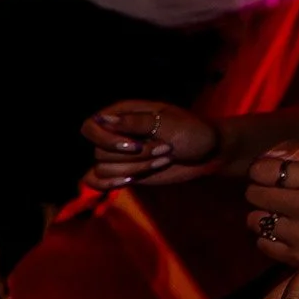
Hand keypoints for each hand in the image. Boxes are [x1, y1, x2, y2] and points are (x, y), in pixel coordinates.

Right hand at [81, 100, 223, 190]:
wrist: (208, 153)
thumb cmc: (192, 132)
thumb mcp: (168, 123)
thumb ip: (135, 122)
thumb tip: (102, 119)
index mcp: (122, 114)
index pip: (90, 127)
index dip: (106, 139)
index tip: (134, 145)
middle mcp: (115, 133)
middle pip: (99, 152)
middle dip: (133, 157)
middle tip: (164, 150)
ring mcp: (117, 154)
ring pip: (103, 169)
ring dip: (134, 170)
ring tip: (161, 162)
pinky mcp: (121, 172)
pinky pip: (95, 181)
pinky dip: (109, 184)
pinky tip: (130, 181)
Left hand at [244, 143, 298, 264]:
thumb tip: (272, 154)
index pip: (265, 170)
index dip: (262, 170)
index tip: (267, 172)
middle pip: (255, 194)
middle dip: (260, 191)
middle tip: (275, 193)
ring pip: (255, 220)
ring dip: (264, 216)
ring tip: (282, 214)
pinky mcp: (298, 257)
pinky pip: (263, 244)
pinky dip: (270, 238)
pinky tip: (287, 232)